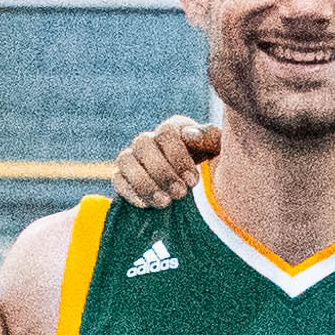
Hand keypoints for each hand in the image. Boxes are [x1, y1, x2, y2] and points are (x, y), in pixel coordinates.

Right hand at [103, 114, 217, 212]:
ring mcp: (133, 157)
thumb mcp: (217, 151)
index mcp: (173, 129)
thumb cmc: (212, 165)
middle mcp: (150, 139)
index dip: (178, 156)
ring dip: (144, 183)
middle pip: (143, 143)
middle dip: (162, 172)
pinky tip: (146, 205)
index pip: (166, 132)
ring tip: (165, 202)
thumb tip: (191, 135)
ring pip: (126, 160)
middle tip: (180, 193)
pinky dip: (129, 192)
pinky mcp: (123, 176)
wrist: (198, 187)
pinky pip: (117, 179)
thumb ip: (211, 138)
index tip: (193, 180)